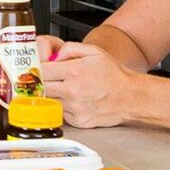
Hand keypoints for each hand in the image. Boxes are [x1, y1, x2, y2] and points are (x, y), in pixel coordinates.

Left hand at [30, 40, 144, 126]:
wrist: (131, 96)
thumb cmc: (114, 74)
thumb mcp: (94, 51)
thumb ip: (70, 49)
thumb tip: (54, 55)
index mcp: (75, 72)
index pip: (42, 70)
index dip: (38, 68)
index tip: (41, 68)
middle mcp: (73, 91)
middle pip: (41, 87)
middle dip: (42, 82)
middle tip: (50, 78)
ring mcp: (75, 108)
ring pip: (49, 101)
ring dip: (52, 94)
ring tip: (65, 88)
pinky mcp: (78, 120)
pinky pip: (61, 112)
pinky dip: (63, 106)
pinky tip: (74, 100)